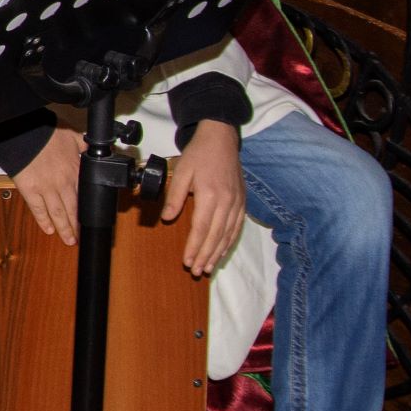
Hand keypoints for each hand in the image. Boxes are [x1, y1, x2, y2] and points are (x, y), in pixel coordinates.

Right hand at [13, 126, 86, 245]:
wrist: (24, 132)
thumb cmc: (47, 132)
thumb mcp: (74, 136)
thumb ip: (85, 146)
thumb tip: (95, 149)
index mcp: (75, 171)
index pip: (85, 196)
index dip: (89, 210)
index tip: (91, 221)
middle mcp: (63, 183)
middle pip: (73, 210)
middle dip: (77, 226)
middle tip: (80, 238)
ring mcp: (46, 188)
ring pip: (58, 214)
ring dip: (64, 229)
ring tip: (69, 240)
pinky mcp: (30, 190)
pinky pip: (38, 209)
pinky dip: (43, 221)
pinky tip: (49, 230)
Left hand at [168, 121, 246, 276]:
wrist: (221, 140)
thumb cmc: (199, 155)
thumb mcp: (181, 172)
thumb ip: (174, 196)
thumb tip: (168, 218)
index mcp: (210, 195)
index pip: (201, 228)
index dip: (194, 247)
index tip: (187, 261)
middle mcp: (227, 202)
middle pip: (216, 235)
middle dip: (206, 255)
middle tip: (197, 271)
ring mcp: (237, 202)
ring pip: (228, 234)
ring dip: (218, 253)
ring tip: (208, 267)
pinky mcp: (242, 202)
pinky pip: (237, 227)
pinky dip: (230, 242)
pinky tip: (223, 251)